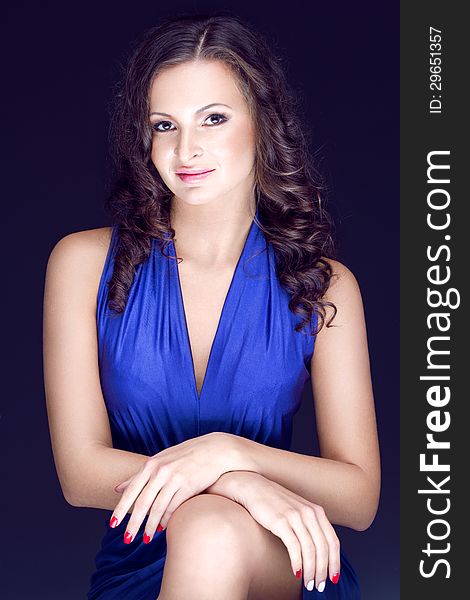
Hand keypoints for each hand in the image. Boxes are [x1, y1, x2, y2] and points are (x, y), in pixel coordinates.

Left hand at [109, 432, 234, 543]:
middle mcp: (161, 471)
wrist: (214, 450)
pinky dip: (166, 519)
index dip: (121, 509)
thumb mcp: (160, 460)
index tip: (112, 524)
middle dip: (133, 523)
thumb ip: (139, 475)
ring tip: (145, 539)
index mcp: (151, 464)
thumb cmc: (185, 456)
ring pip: (157, 507)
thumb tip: (117, 488)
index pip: (131, 490)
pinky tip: (162, 528)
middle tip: (127, 539)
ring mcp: (175, 478)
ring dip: (150, 526)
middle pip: (142, 502)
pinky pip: (174, 506)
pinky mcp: (189, 485)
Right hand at [229, 471, 340, 591]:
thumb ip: (310, 525)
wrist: (254, 488)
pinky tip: (296, 572)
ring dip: (311, 571)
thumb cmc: (275, 502)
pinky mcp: (280, 521)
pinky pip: (294, 547)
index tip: (334, 577)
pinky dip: (297, 563)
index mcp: (316, 511)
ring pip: (310, 550)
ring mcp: (295, 516)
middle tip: (320, 585)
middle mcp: (309, 513)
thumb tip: (319, 551)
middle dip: (323, 570)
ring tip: (308, 584)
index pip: (333, 541)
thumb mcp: (298, 510)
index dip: (335, 562)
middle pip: (323, 548)